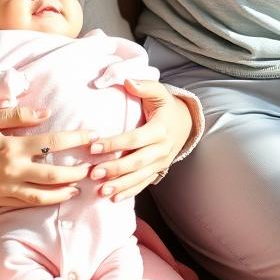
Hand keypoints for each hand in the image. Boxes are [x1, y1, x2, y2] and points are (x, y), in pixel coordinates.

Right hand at [0, 106, 94, 206]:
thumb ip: (18, 115)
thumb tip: (46, 112)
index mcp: (11, 148)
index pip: (52, 142)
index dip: (75, 138)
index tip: (92, 135)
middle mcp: (12, 171)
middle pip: (53, 174)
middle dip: (77, 170)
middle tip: (93, 166)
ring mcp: (5, 188)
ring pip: (42, 195)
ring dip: (64, 192)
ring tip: (79, 186)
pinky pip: (26, 204)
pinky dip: (44, 202)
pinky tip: (54, 197)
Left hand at [87, 80, 193, 201]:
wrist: (185, 122)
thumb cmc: (165, 105)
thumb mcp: (158, 91)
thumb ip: (144, 86)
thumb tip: (127, 81)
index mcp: (160, 129)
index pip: (135, 139)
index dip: (115, 144)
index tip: (94, 146)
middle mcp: (162, 149)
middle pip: (136, 162)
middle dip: (115, 169)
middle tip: (93, 173)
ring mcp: (161, 162)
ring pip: (140, 177)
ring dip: (120, 185)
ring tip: (101, 191)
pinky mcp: (159, 170)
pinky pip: (144, 184)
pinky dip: (130, 192)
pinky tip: (114, 198)